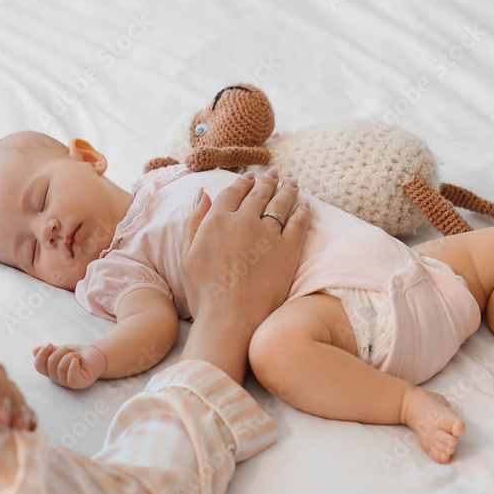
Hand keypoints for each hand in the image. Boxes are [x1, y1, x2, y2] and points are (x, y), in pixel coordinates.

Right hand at [32, 343, 107, 389]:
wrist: (95, 355)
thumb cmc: (77, 354)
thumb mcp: (60, 350)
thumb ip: (48, 351)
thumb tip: (34, 351)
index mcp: (50, 370)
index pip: (38, 366)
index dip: (42, 355)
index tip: (50, 344)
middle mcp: (56, 378)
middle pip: (50, 364)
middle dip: (61, 351)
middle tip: (71, 349)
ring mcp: (66, 382)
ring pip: (61, 368)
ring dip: (70, 355)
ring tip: (77, 355)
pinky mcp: (78, 384)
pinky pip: (71, 377)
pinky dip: (73, 366)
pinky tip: (77, 360)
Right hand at [179, 168, 308, 381]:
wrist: (230, 319)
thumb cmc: (204, 293)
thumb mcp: (187, 255)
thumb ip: (195, 221)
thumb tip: (204, 194)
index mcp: (217, 221)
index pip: (233, 192)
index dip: (243, 183)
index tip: (249, 178)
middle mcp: (243, 221)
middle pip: (259, 194)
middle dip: (267, 181)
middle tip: (274, 174)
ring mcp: (268, 234)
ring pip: (281, 203)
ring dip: (287, 190)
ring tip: (292, 183)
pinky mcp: (289, 250)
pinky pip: (300, 222)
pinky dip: (304, 211)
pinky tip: (306, 206)